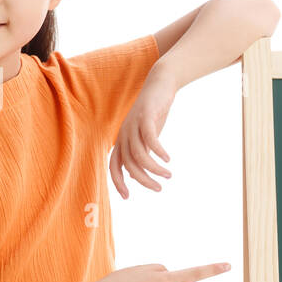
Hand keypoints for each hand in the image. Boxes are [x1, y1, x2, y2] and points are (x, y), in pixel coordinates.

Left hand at [110, 78, 175, 198]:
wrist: (160, 84)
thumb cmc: (154, 112)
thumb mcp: (146, 134)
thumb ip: (141, 151)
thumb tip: (138, 171)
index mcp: (123, 140)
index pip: (114, 166)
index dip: (118, 182)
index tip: (128, 197)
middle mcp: (125, 133)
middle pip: (129, 164)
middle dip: (143, 180)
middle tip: (158, 188)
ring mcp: (134, 124)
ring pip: (139, 154)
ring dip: (153, 168)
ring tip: (168, 175)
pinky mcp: (146, 116)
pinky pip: (149, 138)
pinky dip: (158, 151)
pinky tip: (168, 158)